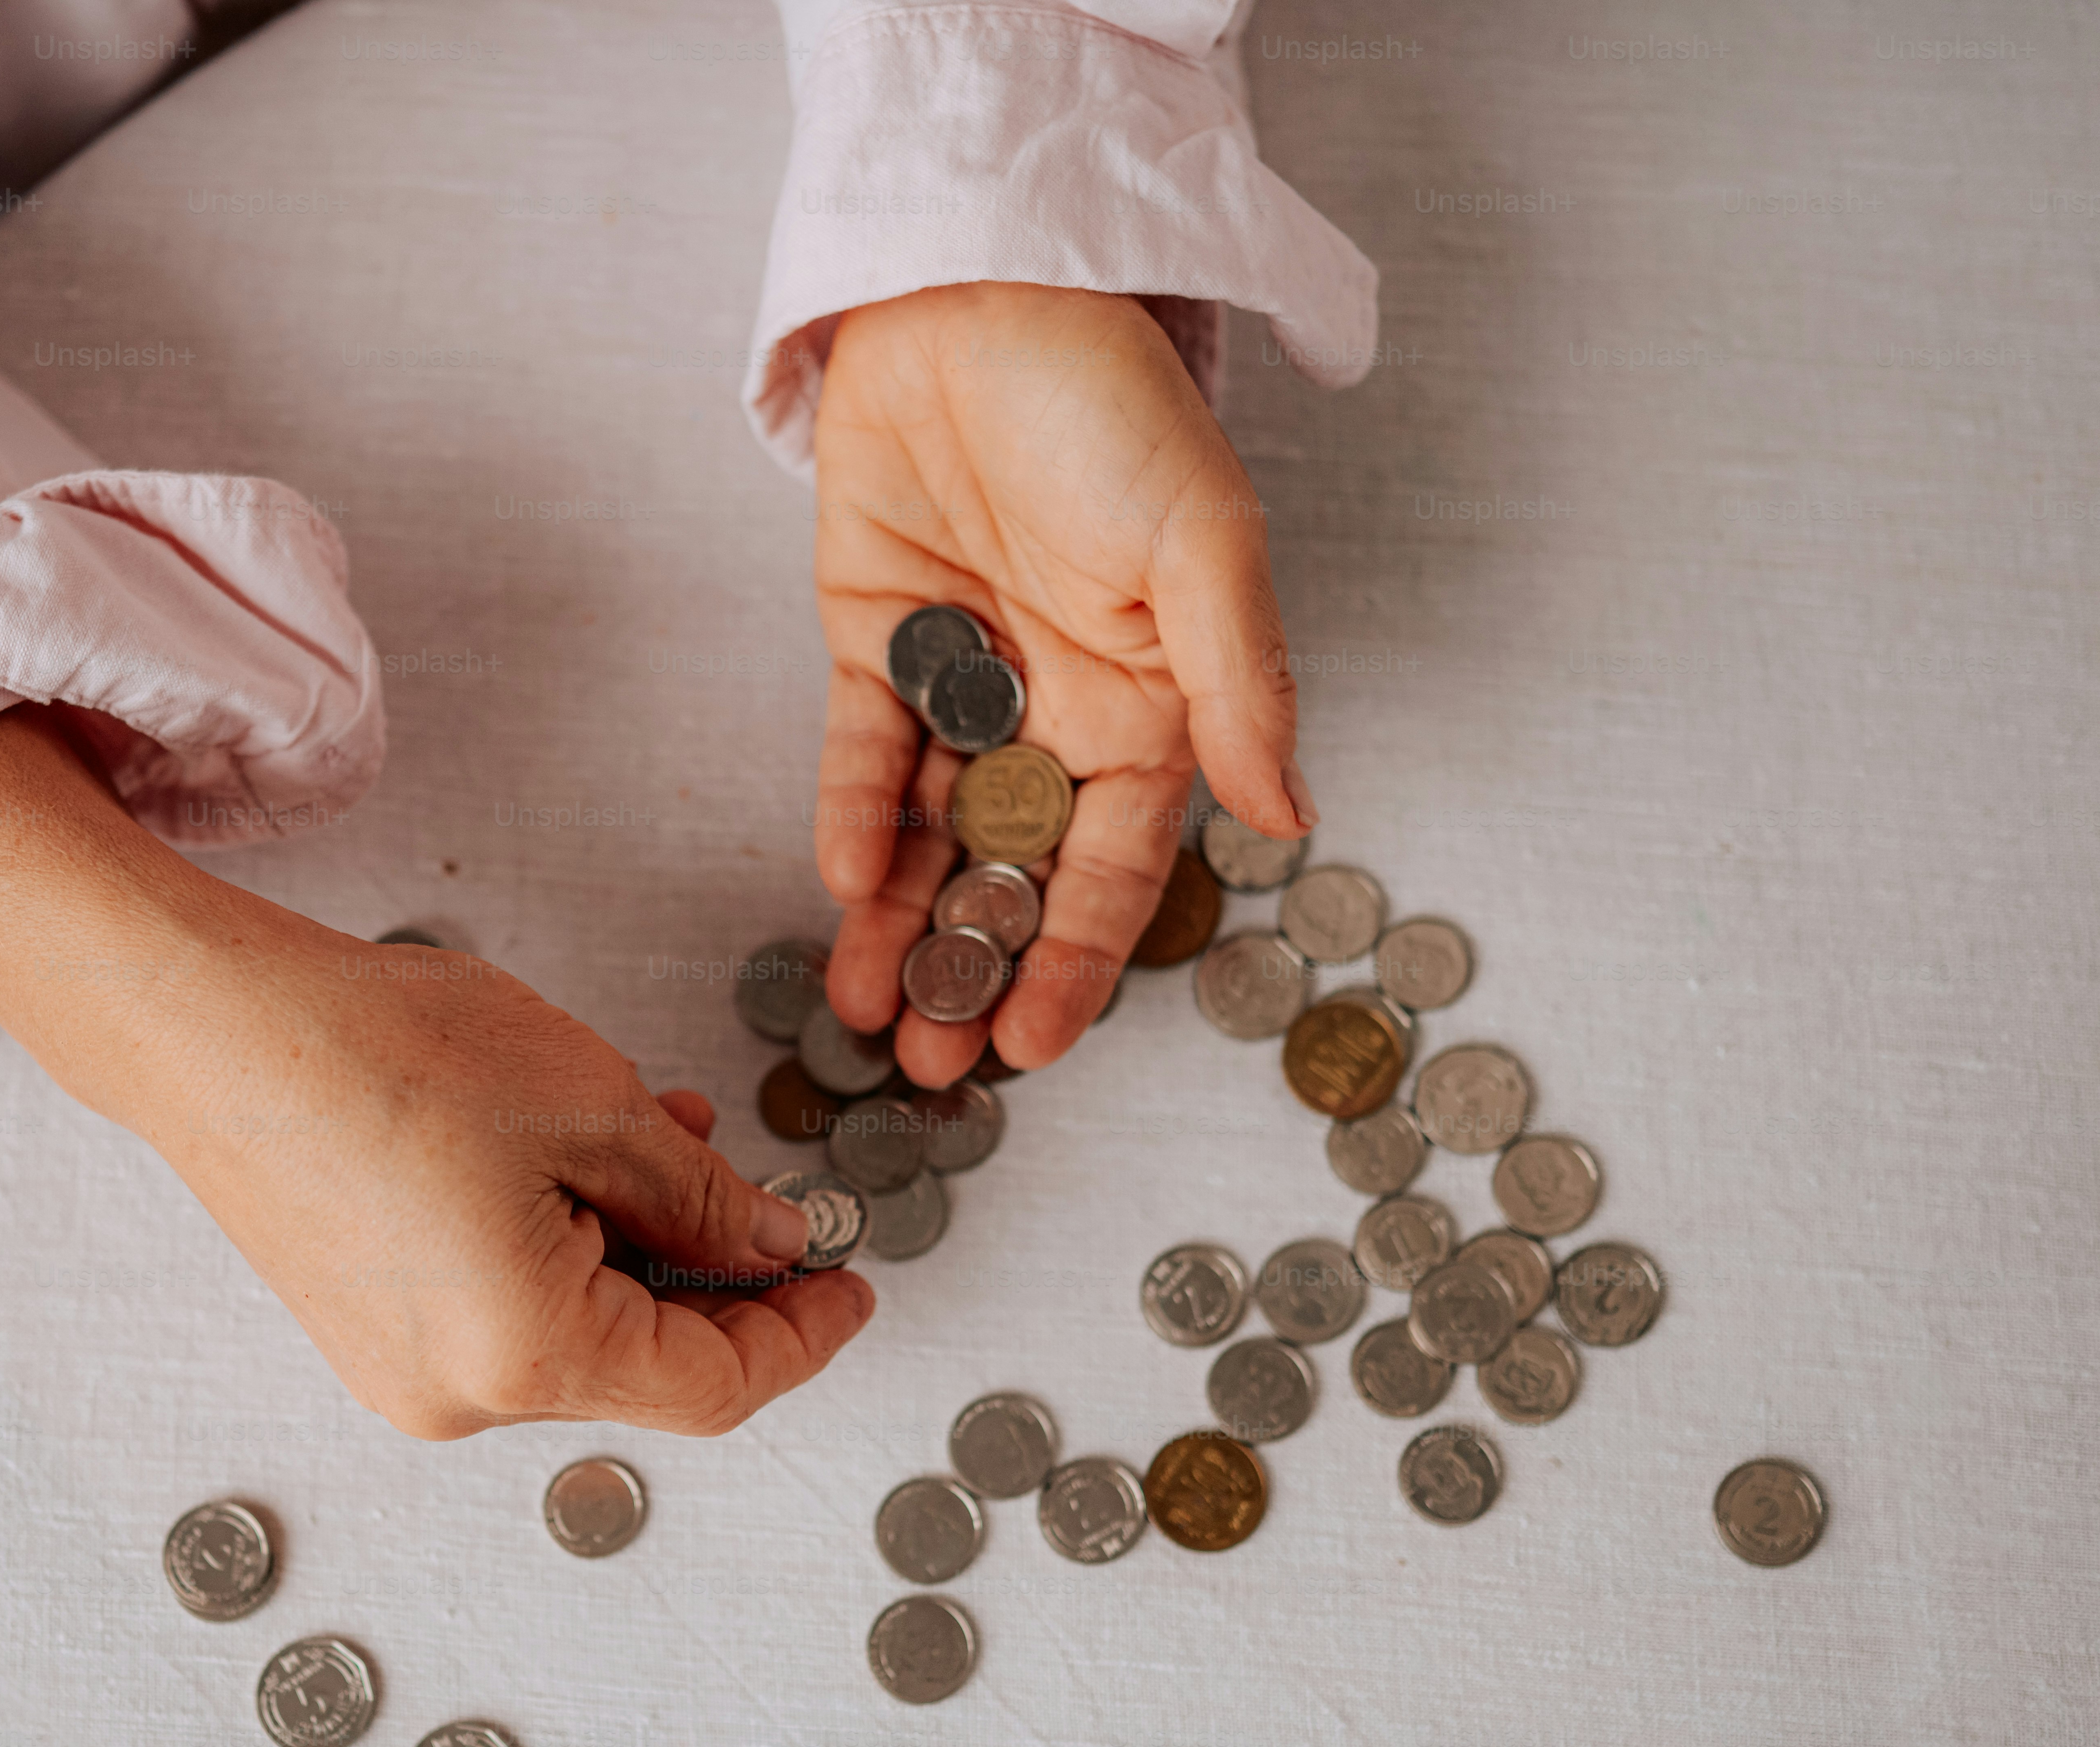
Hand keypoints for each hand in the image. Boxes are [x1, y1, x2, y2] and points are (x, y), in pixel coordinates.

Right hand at [0, 708, 875, 1439]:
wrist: (215, 1030)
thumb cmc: (392, 1051)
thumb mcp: (591, 1106)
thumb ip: (700, 1196)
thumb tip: (770, 1246)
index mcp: (527, 1353)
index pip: (713, 1384)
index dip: (799, 1333)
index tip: (851, 1277)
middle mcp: (461, 1399)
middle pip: (643, 1366)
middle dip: (718, 1278)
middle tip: (760, 1183)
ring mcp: (404, 1376)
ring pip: (575, 1334)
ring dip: (637, 1249)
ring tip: (656, 1130)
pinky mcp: (369, 1336)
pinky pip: (504, 1315)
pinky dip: (563, 1251)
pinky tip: (571, 1159)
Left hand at [809, 281, 1317, 1088]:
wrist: (984, 294)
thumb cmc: (1113, 407)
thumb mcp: (1204, 544)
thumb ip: (1241, 684)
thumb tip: (1292, 814)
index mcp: (1149, 705)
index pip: (1113, 866)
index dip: (1078, 960)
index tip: (1036, 1044)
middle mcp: (1057, 708)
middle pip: (1014, 872)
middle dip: (973, 971)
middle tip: (931, 1066)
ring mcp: (962, 680)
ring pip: (930, 835)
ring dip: (899, 924)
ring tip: (866, 1014)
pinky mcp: (874, 639)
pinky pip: (863, 753)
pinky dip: (851, 819)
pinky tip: (841, 885)